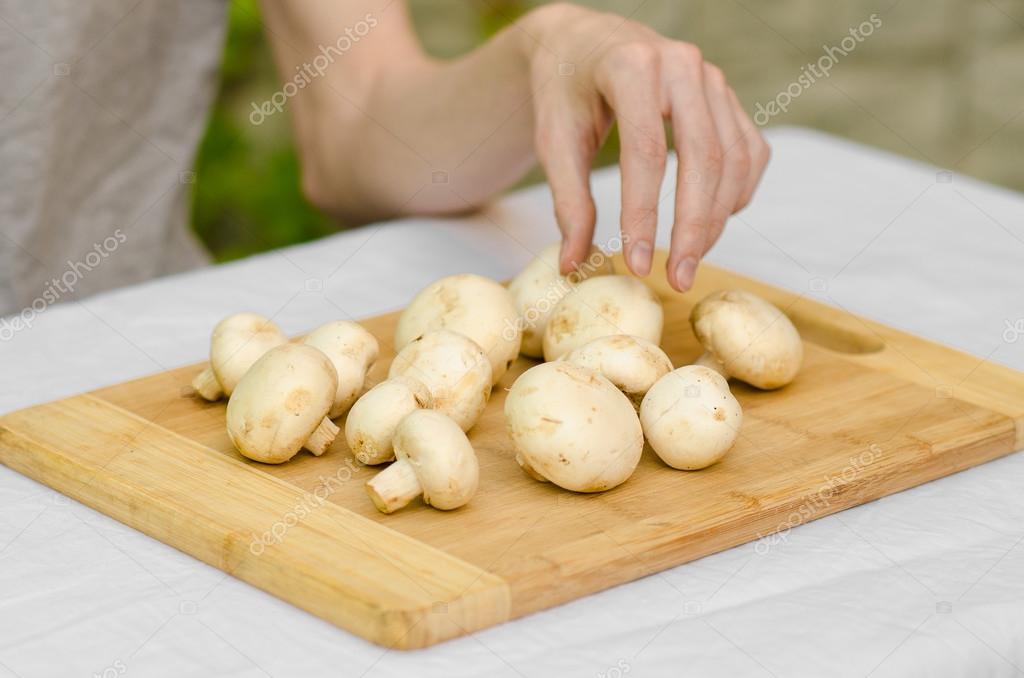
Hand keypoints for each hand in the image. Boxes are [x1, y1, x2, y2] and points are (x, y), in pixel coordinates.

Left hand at [520, 4, 769, 290]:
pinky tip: (711, 223)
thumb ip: (568, 200)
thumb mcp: (553, 141)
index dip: (645, 215)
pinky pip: (748, 151)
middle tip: (678, 279)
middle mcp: (681, 65)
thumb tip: (573, 264)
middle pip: (703, 157)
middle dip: (694, 227)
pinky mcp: (727, 97)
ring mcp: (712, 78)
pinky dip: (736, 193)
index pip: (647, 153)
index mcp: (631, 67)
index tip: (639, 265)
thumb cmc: (564, 91)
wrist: (583, 43)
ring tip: (688, 261)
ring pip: (733, 158)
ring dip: (716, 218)